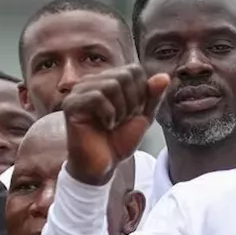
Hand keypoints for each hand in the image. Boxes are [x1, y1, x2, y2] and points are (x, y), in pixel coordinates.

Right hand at [62, 64, 168, 184]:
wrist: (103, 165)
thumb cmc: (117, 141)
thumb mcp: (142, 117)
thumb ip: (153, 96)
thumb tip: (164, 77)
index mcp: (107, 81)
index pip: (133, 69)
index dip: (141, 92)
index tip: (132, 112)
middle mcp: (91, 82)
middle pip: (124, 75)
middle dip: (131, 101)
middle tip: (122, 120)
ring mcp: (79, 92)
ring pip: (111, 84)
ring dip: (120, 109)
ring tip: (114, 123)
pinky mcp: (71, 105)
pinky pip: (97, 97)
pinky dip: (108, 114)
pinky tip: (105, 125)